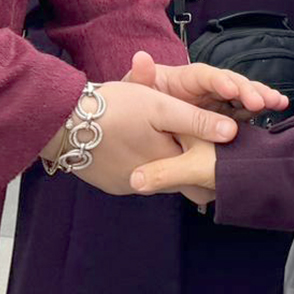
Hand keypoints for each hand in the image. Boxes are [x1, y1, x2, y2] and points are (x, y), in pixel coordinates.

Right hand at [49, 80, 239, 196]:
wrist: (61, 123)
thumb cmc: (113, 109)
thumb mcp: (160, 107)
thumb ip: (197, 121)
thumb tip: (231, 133)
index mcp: (168, 166)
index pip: (202, 181)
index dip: (211, 166)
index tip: (219, 153)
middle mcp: (149, 185)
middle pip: (180, 182)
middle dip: (189, 167)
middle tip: (193, 146)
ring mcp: (127, 186)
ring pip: (157, 178)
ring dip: (162, 162)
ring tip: (161, 137)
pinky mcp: (110, 182)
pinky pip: (135, 176)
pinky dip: (140, 162)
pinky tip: (134, 142)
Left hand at [123, 50, 288, 121]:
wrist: (141, 128)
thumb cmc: (137, 106)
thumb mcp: (135, 94)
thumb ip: (140, 79)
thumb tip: (141, 57)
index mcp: (185, 80)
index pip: (204, 76)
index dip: (219, 80)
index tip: (231, 88)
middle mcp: (205, 87)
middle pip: (230, 82)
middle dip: (247, 89)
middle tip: (261, 101)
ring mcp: (218, 102)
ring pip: (243, 94)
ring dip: (261, 96)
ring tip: (278, 102)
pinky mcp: (225, 117)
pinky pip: (246, 110)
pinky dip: (262, 108)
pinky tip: (279, 107)